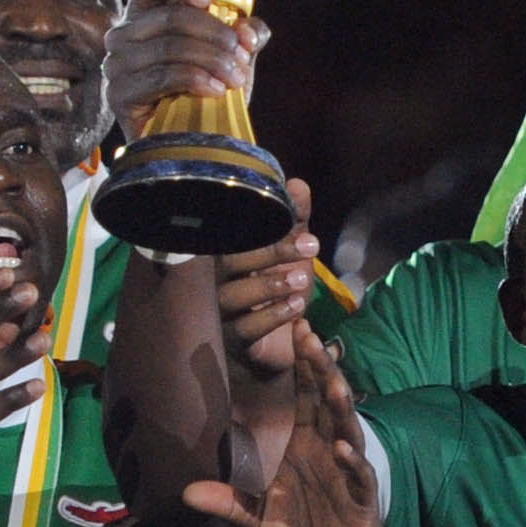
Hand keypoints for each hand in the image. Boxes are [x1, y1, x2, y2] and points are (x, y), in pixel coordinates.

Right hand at [104, 0, 269, 143]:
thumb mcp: (230, 58)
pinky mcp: (119, 94)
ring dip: (213, 60)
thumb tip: (251, 29)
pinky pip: (164, 76)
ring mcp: (116, 64)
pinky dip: (197, 80)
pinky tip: (217, 90)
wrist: (188, 145)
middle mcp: (123, 35)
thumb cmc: (205, 95)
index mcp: (145, 14)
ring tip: (237, 78)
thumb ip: (243, 37)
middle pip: (170, 15)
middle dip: (216, 33)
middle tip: (241, 53)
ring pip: (171, 46)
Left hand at [182, 334, 387, 526]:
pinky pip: (357, 474)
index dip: (296, 366)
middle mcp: (324, 448)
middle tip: (307, 334)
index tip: (287, 331)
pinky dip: (350, 460)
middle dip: (317, 368)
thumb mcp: (253, 526)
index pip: (298, 397)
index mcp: (300, 445)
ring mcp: (345, 469)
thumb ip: (227, 507)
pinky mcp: (361, 496)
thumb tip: (185, 493)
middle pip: (323, 399)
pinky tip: (340, 447)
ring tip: (332, 383)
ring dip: (339, 405)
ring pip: (345, 427)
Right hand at [215, 176, 320, 380]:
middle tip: (309, 248)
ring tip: (302, 280)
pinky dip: (272, 317)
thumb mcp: (292, 253)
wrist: (287, 340)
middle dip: (270, 254)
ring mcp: (220, 312)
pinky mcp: (231, 341)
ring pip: (231, 296)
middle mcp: (216, 281)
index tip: (304, 231)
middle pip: (229, 263)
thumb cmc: (281, 290)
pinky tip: (297, 310)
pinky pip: (245, 330)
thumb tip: (298, 185)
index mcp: (228, 255)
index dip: (265, 233)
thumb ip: (295, 221)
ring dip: (269, 286)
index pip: (236, 237)